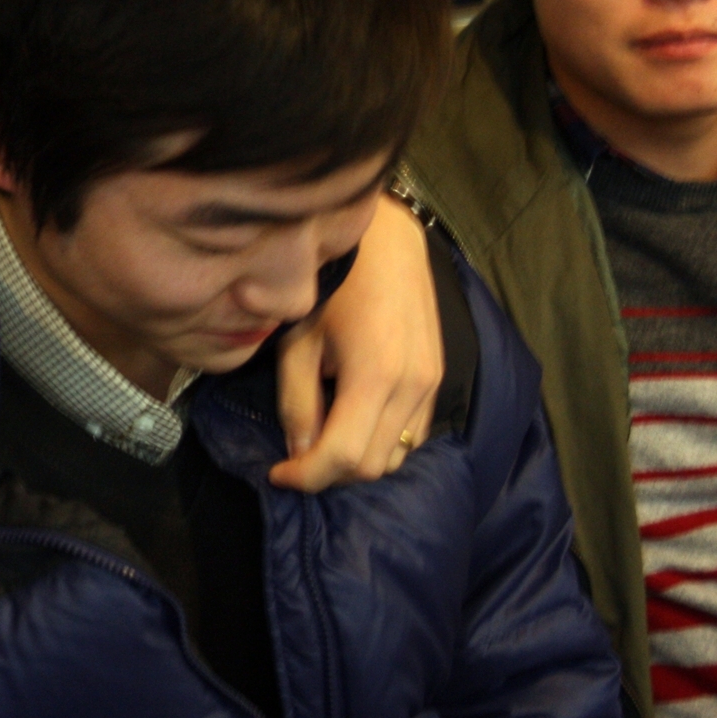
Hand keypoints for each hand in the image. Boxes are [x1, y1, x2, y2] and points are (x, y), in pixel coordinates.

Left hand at [267, 197, 442, 492]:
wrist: (384, 240)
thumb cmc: (331, 282)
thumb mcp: (298, 341)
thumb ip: (297, 402)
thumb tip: (299, 451)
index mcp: (376, 375)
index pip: (343, 456)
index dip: (306, 477)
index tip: (277, 474)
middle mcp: (413, 386)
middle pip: (371, 465)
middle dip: (328, 471)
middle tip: (296, 455)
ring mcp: (432, 383)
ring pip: (395, 455)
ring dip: (356, 459)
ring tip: (323, 435)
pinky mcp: (439, 377)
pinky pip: (412, 434)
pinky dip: (380, 441)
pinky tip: (353, 418)